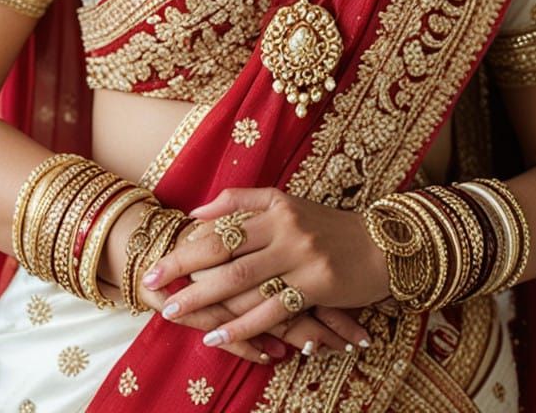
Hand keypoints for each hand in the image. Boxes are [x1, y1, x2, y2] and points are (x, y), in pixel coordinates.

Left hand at [133, 223, 365, 362]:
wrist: (382, 245)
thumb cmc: (328, 226)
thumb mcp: (288, 203)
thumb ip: (243, 201)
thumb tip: (196, 212)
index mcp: (276, 207)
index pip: (221, 227)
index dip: (186, 244)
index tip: (157, 261)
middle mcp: (285, 229)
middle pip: (225, 253)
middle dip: (184, 271)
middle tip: (153, 286)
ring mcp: (301, 257)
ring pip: (243, 283)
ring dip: (205, 300)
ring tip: (175, 311)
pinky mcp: (316, 285)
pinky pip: (271, 310)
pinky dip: (242, 324)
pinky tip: (218, 335)